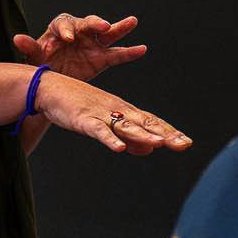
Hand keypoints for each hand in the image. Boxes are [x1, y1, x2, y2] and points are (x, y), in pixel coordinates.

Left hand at [13, 13, 147, 83]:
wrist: (50, 86)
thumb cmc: (40, 67)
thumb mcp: (34, 59)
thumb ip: (29, 48)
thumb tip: (17, 38)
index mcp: (58, 30)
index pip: (63, 24)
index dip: (66, 29)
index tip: (68, 38)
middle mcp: (78, 33)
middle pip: (88, 23)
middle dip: (95, 24)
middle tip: (101, 26)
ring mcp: (91, 45)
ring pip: (107, 34)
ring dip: (118, 28)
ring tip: (132, 21)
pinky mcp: (101, 59)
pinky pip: (117, 55)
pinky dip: (129, 52)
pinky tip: (142, 49)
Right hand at [36, 70, 192, 155]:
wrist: (50, 88)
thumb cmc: (80, 105)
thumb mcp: (108, 123)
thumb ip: (129, 138)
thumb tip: (149, 150)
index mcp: (124, 111)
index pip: (152, 122)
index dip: (169, 132)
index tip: (186, 143)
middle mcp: (117, 110)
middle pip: (145, 123)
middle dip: (165, 134)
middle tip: (184, 144)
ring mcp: (101, 113)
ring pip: (125, 126)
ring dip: (142, 135)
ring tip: (160, 144)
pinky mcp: (83, 118)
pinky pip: (98, 130)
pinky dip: (108, 138)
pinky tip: (118, 149)